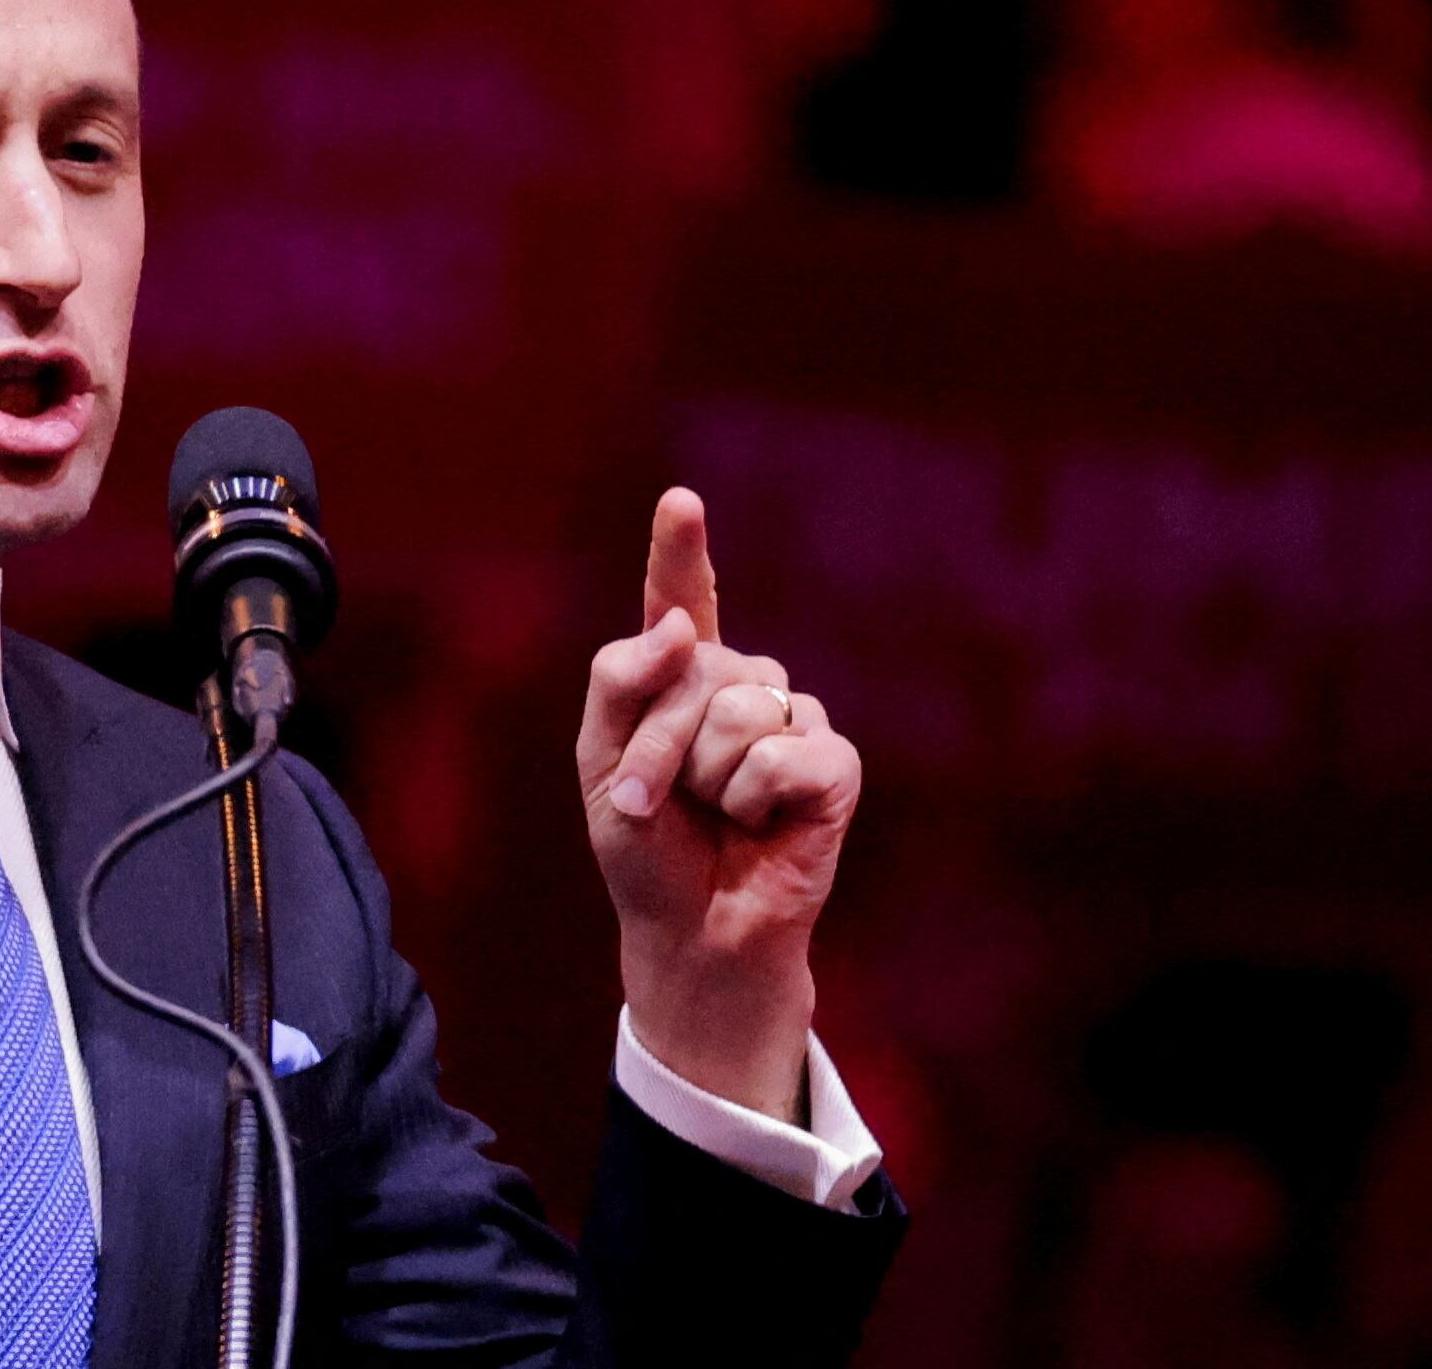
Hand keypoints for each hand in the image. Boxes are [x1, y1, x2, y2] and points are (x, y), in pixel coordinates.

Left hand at [576, 488, 862, 1121]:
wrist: (689, 930)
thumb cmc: (645, 848)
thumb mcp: (598, 762)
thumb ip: (620, 683)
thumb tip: (675, 630)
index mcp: (680, 675)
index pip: (680, 599)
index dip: (682, 549)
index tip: (681, 502)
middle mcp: (741, 683)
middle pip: (693, 665)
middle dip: (659, 744)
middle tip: (653, 803)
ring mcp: (793, 717)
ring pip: (738, 708)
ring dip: (704, 777)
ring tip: (714, 816)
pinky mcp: (833, 764)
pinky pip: (783, 754)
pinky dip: (756, 800)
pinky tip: (762, 826)